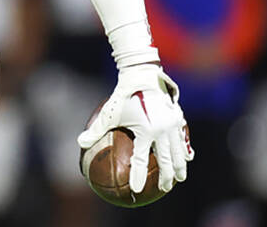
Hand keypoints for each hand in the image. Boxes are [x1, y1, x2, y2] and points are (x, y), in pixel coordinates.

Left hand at [78, 63, 192, 193]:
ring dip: (179, 167)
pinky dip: (185, 151)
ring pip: (179, 152)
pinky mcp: (179, 119)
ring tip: (178, 179)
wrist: (143, 76)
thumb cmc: (123, 95)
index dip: (137, 176)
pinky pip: (183, 139)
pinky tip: (186, 159)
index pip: (141, 159)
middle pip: (166, 160)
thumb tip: (80, 142)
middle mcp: (162, 130)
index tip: (135, 190)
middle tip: (163, 188)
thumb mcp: (110, 113)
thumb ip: (96, 129)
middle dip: (166, 177)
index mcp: (146, 130)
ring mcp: (173, 125)